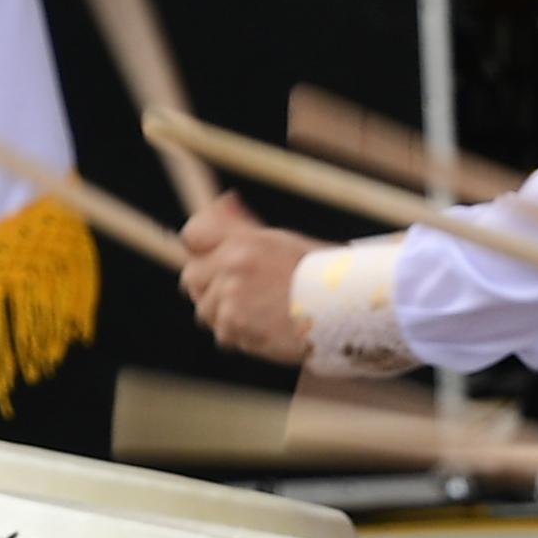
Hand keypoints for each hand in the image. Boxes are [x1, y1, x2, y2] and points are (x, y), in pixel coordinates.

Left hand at [180, 196, 318, 363]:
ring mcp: (231, 298)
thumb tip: (225, 201)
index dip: (198, 249)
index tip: (207, 259)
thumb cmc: (324, 275)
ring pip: (206, 311)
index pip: (193, 236)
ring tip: (260, 314)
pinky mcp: (234, 327)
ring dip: (226, 315)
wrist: (346, 308)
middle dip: (209, 287)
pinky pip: (224, 335)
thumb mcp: (284, 242)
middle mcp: (232, 266)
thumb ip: (246, 229)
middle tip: (237, 294)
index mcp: (245, 240)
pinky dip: (241, 336)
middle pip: (191, 277)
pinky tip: (267, 328)